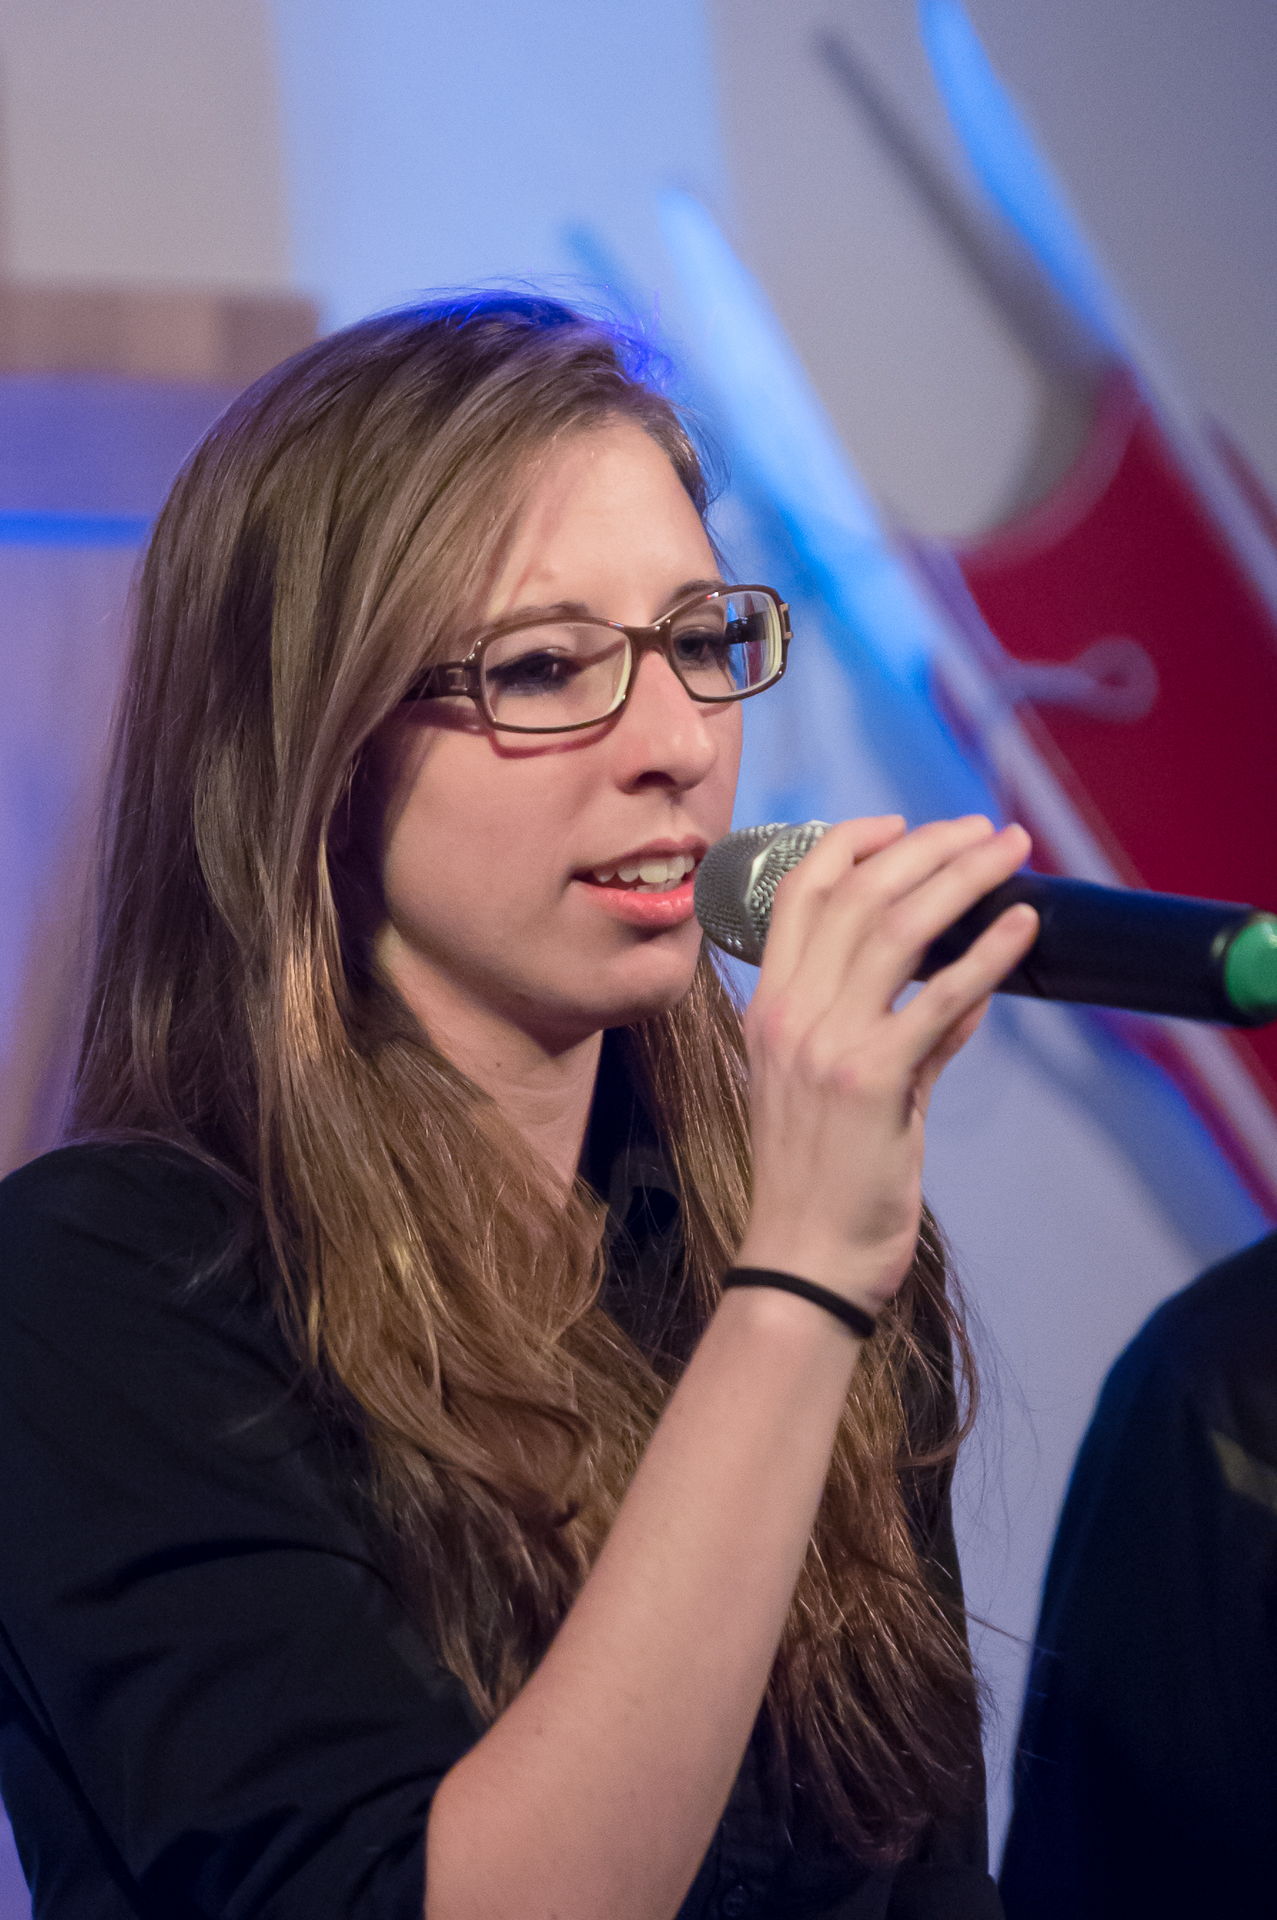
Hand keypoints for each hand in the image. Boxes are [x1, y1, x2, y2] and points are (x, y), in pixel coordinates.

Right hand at [735, 814, 1037, 1313]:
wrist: (803, 1260)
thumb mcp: (841, 1092)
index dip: (849, 843)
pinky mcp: (871, 1080)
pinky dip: (987, 955)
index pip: (798, 892)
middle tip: (981, 828)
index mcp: (769, 1007)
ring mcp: (826, 1043)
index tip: (900, 824)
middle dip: (927, 846)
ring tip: (1008, 853)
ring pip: (896, 926)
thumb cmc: (820, 1182)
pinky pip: (938, 999)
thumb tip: (964, 997)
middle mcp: (789, 1013)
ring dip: (961, 878)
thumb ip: (902, 1039)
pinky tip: (1023, 928)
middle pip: (857, 893)